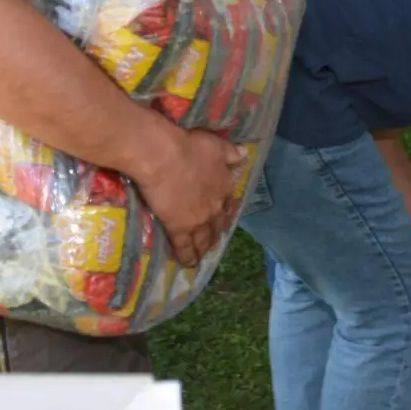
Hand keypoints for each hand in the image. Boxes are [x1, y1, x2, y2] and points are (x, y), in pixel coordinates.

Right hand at [132, 127, 248, 266]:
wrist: (165, 158)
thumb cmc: (190, 148)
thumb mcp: (216, 145)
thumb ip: (231, 153)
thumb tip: (245, 154)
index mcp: (224, 186)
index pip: (227, 202)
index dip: (225, 210)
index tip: (223, 214)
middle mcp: (215, 207)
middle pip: (218, 224)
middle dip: (216, 232)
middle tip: (213, 239)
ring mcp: (198, 221)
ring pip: (204, 239)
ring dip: (204, 247)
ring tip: (202, 253)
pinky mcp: (179, 229)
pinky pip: (185, 247)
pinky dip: (187, 257)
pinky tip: (188, 264)